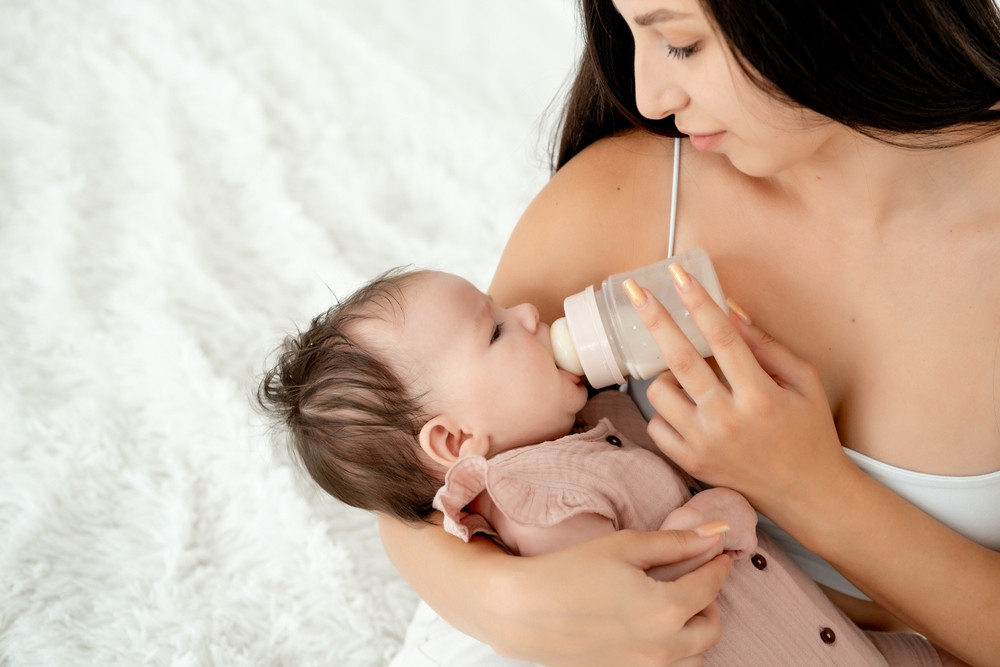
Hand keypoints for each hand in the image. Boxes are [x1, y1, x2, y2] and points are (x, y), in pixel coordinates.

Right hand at [483, 529, 732, 665]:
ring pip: (694, 655)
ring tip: (675, 604)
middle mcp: (663, 646)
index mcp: (667, 609)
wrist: (521, 611)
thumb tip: (717, 533)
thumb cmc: (570, 571)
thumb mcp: (626, 546)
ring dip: (694, 630)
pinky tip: (650, 624)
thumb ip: (676, 542)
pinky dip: (671, 647)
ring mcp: (643, 666)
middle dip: (710, 601)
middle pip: (711, 628)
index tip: (721, 552)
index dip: (718, 565)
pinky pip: (665, 666)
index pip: (710, 586)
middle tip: (696, 577)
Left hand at [622, 270, 850, 517]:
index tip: (679, 273)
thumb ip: (766, 345)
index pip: (722, 338)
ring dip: (666, 373)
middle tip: (636, 291)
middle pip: (680, 359)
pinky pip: (656, 426)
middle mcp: (728, 420)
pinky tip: (684, 404)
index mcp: (761, 396)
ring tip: (686, 374)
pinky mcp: (691, 464)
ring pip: (659, 392)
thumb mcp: (804, 382)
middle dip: (655, 319)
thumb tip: (729, 308)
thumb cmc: (810, 432)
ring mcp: (705, 445)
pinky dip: (664, 410)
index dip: (699, 301)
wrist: (810, 495)